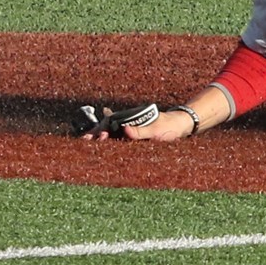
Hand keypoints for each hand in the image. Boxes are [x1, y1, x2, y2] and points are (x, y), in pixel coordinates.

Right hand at [73, 103, 194, 141]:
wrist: (181, 126)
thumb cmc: (169, 126)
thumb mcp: (156, 130)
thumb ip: (141, 131)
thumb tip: (125, 130)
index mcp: (132, 118)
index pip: (111, 122)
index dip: (103, 129)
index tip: (99, 137)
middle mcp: (129, 121)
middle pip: (107, 126)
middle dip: (96, 132)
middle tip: (84, 140)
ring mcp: (130, 129)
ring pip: (111, 132)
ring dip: (100, 137)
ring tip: (87, 143)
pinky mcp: (134, 136)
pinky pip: (118, 139)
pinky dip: (109, 142)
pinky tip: (100, 146)